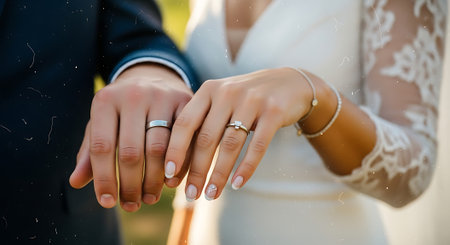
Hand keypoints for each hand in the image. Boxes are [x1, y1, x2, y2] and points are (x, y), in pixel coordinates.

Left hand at [70, 63, 192, 211]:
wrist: (153, 77)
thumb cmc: (121, 110)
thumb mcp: (101, 124)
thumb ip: (89, 152)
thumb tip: (76, 182)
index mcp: (105, 100)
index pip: (102, 147)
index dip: (104, 179)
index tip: (107, 202)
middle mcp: (133, 94)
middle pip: (131, 152)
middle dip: (131, 185)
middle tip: (132, 205)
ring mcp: (162, 96)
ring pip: (159, 149)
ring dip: (154, 181)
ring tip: (149, 198)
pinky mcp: (186, 102)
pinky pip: (184, 141)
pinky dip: (178, 166)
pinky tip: (170, 182)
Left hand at [164, 67, 314, 200]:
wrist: (289, 82)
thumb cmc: (247, 99)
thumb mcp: (222, 101)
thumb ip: (203, 122)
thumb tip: (178, 162)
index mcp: (209, 90)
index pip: (185, 122)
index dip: (175, 150)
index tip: (169, 175)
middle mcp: (227, 92)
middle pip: (206, 138)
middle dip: (196, 170)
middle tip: (191, 194)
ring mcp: (252, 100)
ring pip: (230, 144)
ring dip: (219, 174)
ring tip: (211, 194)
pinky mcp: (274, 111)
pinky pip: (258, 145)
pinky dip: (246, 168)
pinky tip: (238, 184)